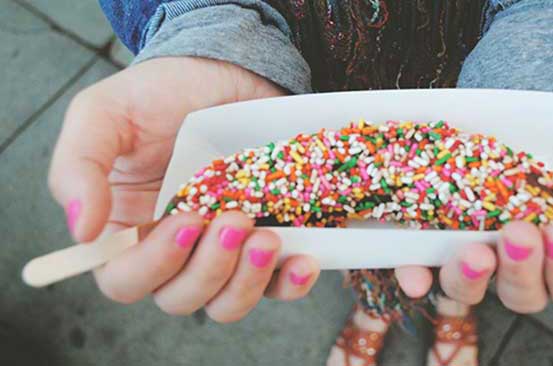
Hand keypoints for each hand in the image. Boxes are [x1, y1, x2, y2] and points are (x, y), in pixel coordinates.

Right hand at [49, 57, 319, 321]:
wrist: (225, 71)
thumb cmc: (158, 93)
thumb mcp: (102, 114)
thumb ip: (78, 167)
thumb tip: (82, 232)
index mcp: (126, 229)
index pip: (125, 280)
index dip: (152, 267)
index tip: (184, 221)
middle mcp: (174, 250)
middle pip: (181, 298)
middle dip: (209, 269)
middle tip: (233, 219)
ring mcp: (223, 250)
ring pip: (227, 302)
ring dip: (247, 281)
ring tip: (267, 237)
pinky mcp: (266, 239)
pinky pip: (277, 286)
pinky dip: (290, 284)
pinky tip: (303, 261)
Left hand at [395, 114, 552, 312]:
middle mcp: (527, 260)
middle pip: (521, 295)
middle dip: (520, 273)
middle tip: (520, 233)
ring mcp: (482, 241)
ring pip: (469, 286)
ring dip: (468, 278)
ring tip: (472, 250)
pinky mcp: (444, 221)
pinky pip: (424, 259)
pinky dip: (415, 271)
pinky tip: (410, 269)